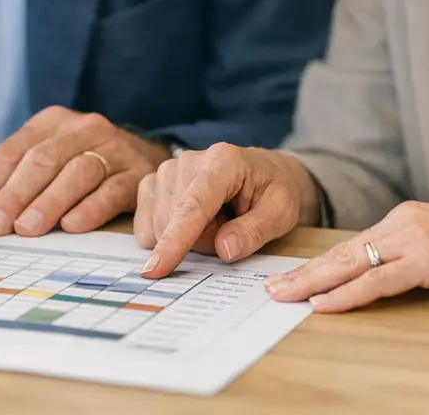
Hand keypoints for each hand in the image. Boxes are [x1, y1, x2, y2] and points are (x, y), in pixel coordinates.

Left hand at [0, 106, 170, 235]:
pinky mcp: (137, 173)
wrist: (141, 157)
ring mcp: (113, 148)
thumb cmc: (75, 163)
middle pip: (42, 160)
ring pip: (77, 171)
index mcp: (51, 122)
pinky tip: (72, 226)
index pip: (12, 151)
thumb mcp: (31, 162)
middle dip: (14, 196)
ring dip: (49, 202)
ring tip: (26, 230)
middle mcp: (82, 128)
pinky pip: (113, 189)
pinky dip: (91, 207)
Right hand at [135, 144, 320, 276]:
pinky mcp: (154, 182)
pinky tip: (192, 223)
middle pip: (176, 222)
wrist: (265, 172)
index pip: (193, 206)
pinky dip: (169, 236)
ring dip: (189, 239)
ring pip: (160, 226)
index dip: (175, 239)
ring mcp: (167, 170)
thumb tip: (224, 250)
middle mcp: (188, 160)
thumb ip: (255, 231)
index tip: (157, 268)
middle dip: (203, 242)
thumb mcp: (281, 213)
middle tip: (231, 230)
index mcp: (223, 162)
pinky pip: (146, 224)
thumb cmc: (273, 191)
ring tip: (217, 221)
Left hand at [263, 196, 428, 310]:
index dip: (319, 262)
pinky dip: (348, 293)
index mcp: (408, 218)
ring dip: (314, 282)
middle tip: (271, 288)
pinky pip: (379, 279)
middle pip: (342, 252)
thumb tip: (399, 276)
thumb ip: (422, 255)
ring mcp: (416, 239)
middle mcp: (405, 222)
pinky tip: (325, 304)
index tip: (292, 276)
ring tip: (284, 296)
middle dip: (303, 272)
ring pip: (352, 263)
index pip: (353, 244)